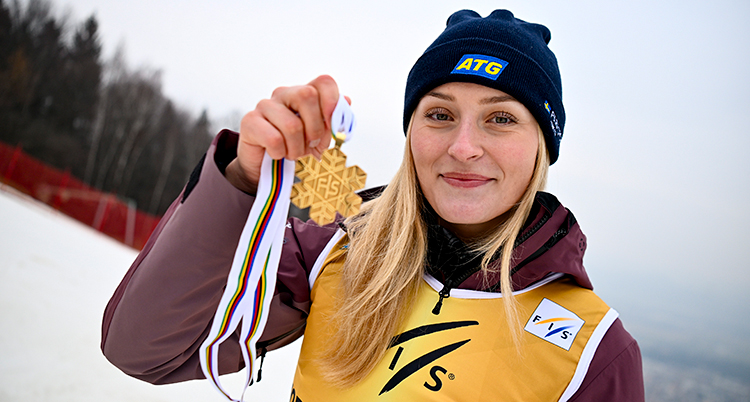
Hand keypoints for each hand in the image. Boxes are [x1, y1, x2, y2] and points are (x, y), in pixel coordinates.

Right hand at [225, 75, 343, 193]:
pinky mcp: (250, 121)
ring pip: (292, 124)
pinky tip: (277, 154)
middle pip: (307, 95)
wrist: (268, 170)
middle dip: (314, 127)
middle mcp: (284, 94)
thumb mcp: (320, 140)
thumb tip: (345, 100)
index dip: (332, 100)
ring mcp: (265, 105)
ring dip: (296, 148)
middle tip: (310, 144)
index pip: (324, 82)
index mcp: (304, 95)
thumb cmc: (295, 150)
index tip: (333, 124)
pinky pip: (273, 138)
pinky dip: (279, 153)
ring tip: (292, 153)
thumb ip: (333, 121)